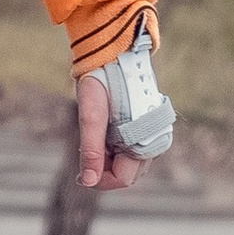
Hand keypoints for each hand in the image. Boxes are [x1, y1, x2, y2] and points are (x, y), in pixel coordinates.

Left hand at [74, 68, 142, 191]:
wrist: (115, 52)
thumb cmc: (102, 80)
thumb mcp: (92, 115)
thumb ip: (91, 149)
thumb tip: (87, 182)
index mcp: (144, 139)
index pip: (123, 179)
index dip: (101, 180)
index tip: (80, 173)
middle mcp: (154, 140)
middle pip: (127, 173)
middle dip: (105, 168)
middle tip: (86, 148)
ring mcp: (152, 133)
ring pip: (130, 163)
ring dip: (111, 158)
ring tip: (96, 135)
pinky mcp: (148, 125)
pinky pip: (133, 148)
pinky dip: (117, 148)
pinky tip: (106, 131)